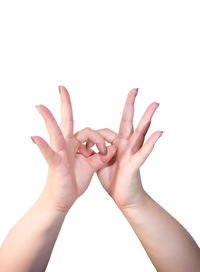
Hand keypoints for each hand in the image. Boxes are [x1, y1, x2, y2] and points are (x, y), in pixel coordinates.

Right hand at [31, 86, 115, 212]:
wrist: (64, 198)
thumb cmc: (75, 180)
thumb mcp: (92, 166)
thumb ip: (102, 156)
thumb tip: (112, 148)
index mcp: (76, 144)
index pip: (90, 131)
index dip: (102, 138)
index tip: (107, 151)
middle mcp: (66, 144)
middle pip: (67, 121)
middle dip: (65, 104)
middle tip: (61, 88)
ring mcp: (59, 153)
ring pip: (56, 133)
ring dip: (49, 120)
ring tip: (41, 107)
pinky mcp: (56, 164)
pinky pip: (49, 154)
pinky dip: (43, 146)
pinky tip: (35, 138)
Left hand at [85, 88, 162, 208]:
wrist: (123, 197)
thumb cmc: (114, 179)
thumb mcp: (103, 161)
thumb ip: (101, 149)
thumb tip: (96, 142)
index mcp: (117, 145)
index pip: (111, 129)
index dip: (105, 130)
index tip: (105, 128)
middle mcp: (126, 146)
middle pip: (129, 122)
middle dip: (131, 106)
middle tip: (135, 89)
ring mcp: (132, 154)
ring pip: (140, 133)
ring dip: (147, 118)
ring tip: (154, 104)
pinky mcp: (134, 165)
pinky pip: (143, 153)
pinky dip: (150, 143)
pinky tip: (158, 133)